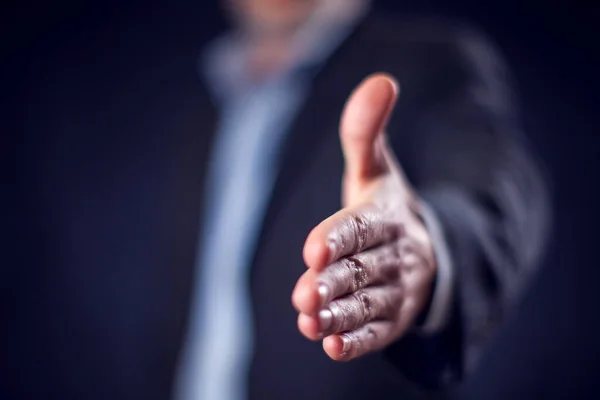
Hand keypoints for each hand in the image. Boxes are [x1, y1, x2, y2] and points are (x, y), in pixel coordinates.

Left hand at [291, 74, 435, 360]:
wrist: (424, 250)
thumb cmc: (385, 207)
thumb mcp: (375, 168)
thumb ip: (365, 131)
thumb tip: (380, 80)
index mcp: (388, 215)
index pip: (362, 226)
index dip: (339, 237)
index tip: (313, 248)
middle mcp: (394, 254)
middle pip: (361, 270)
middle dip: (333, 282)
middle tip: (305, 294)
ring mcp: (396, 290)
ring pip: (366, 303)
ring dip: (339, 314)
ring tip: (310, 321)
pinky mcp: (391, 318)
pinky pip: (375, 331)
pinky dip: (356, 340)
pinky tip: (332, 346)